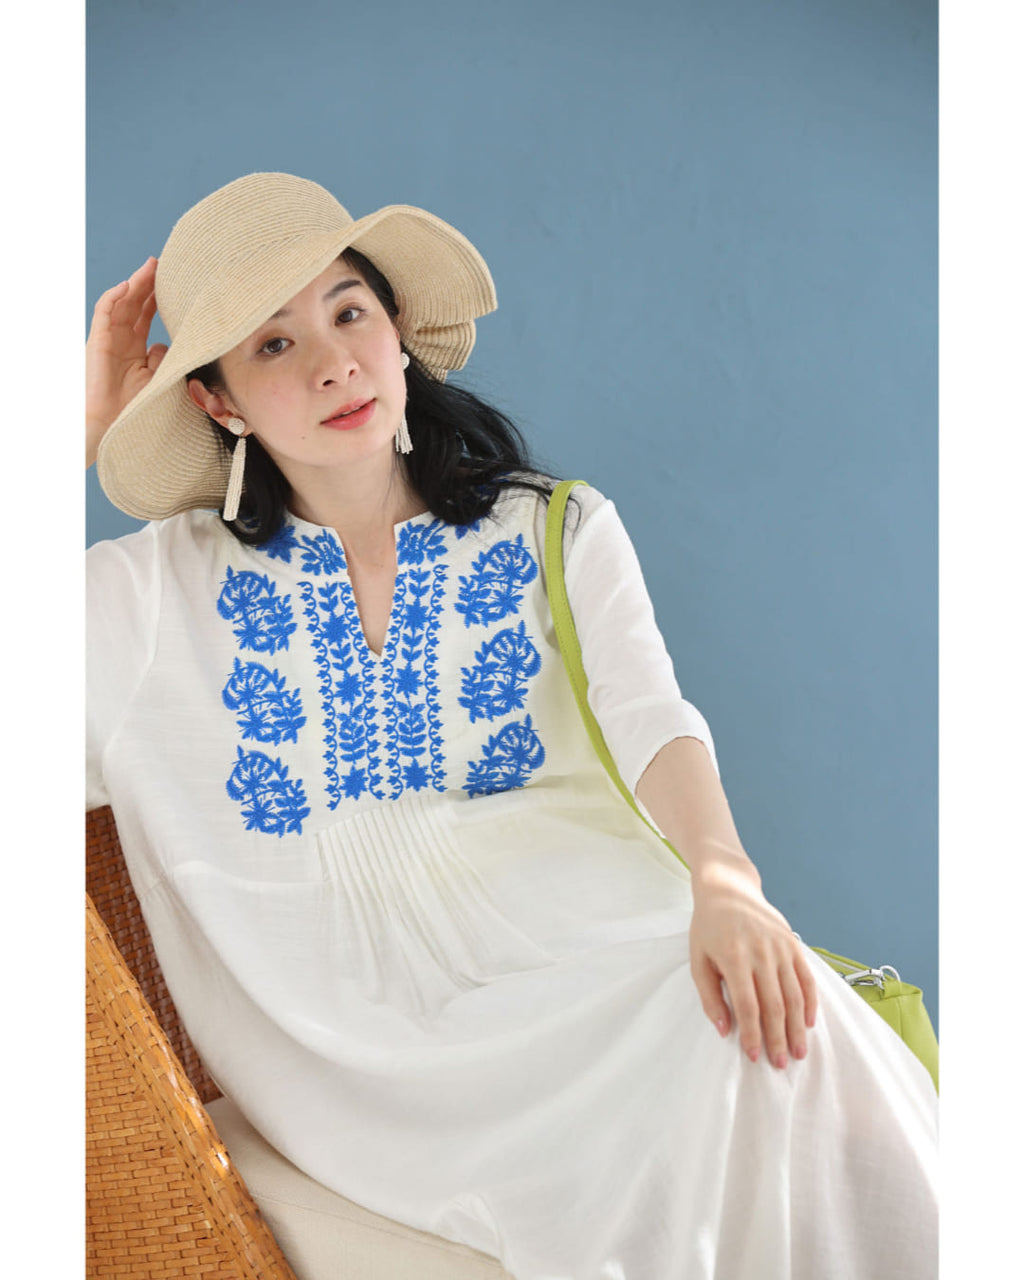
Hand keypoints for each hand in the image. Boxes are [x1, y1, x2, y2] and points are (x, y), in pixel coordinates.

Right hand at [86, 257, 167, 466]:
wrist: (113, 424)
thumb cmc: (136, 407)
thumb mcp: (158, 378)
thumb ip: (163, 358)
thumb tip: (168, 342)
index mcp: (135, 347)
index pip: (146, 314)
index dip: (157, 296)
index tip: (175, 282)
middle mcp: (121, 339)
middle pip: (135, 303)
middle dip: (148, 283)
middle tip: (165, 264)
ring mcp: (108, 338)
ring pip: (121, 302)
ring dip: (135, 283)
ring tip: (151, 267)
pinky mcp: (97, 341)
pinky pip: (103, 313)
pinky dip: (114, 297)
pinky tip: (128, 286)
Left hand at [689, 858, 817, 1068]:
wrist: (729, 888)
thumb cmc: (708, 927)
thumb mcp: (698, 959)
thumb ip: (709, 996)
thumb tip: (724, 1030)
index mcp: (734, 957)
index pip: (748, 1005)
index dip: (752, 1034)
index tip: (753, 1056)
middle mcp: (761, 952)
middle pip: (774, 1005)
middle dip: (778, 1038)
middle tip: (780, 1064)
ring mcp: (781, 948)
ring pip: (794, 995)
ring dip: (797, 1027)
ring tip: (799, 1052)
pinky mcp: (793, 944)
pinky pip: (806, 978)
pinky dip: (810, 1002)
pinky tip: (809, 1023)